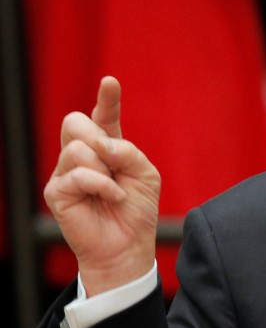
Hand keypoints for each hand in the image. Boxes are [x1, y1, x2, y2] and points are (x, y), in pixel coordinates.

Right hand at [43, 76, 160, 295]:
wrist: (128, 246)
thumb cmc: (137, 210)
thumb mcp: (145, 174)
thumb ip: (128, 151)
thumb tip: (100, 144)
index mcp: (107, 146)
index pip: (103, 116)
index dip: (107, 98)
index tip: (110, 81)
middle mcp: (83, 155)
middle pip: (74, 121)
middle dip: (98, 137)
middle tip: (113, 162)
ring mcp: (66, 172)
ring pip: (77, 147)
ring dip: (104, 167)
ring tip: (114, 189)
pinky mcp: (57, 191)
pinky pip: (77, 173)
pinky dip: (102, 184)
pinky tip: (112, 197)